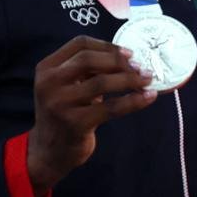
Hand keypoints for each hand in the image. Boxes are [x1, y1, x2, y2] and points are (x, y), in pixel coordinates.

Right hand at [28, 36, 156, 196]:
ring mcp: (60, 104)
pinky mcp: (74, 123)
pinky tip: (148, 97)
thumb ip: (88, 70)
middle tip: (142, 68)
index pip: (80, 44)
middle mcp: (49, 83)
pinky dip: (134, 101)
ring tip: (147, 80)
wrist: (50, 151)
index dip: (108, 46)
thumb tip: (129, 58)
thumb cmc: (66, 113)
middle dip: (120, 62)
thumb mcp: (69, 86)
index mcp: (47, 68)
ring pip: (102, 83)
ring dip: (130, 80)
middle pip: (89, 60)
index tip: (130, 53)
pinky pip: (111, 108)